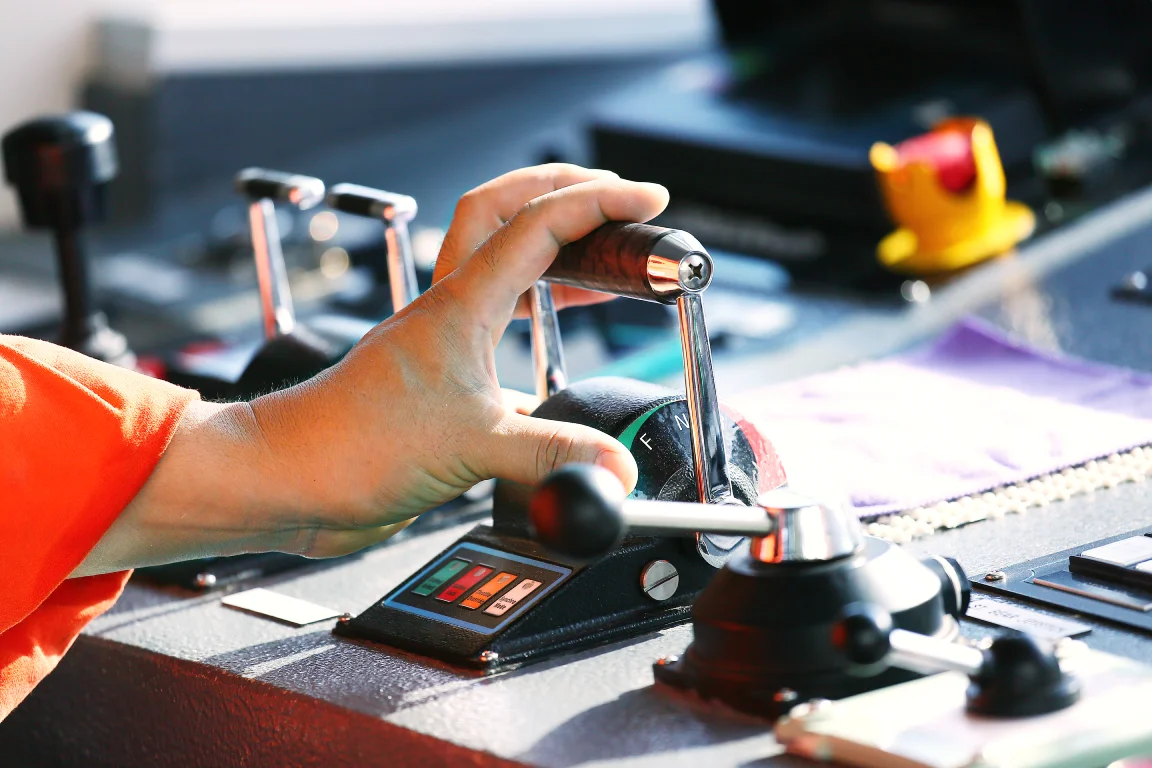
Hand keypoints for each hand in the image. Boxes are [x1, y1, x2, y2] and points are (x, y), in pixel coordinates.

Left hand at [74, 168, 668, 574]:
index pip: (540, 226)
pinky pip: (494, 316)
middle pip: (505, 210)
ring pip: (498, 258)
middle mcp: (449, 309)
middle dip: (565, 190)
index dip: (600, 206)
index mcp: (460, 306)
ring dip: (549, 243)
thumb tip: (615, 468)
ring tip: (599, 256)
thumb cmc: (350, 447)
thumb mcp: (470, 448)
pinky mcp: (437, 375)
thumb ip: (550, 456)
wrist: (291, 478)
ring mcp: (441, 338)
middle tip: (617, 201)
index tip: (648, 205)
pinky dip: (534, 305)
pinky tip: (555, 333)